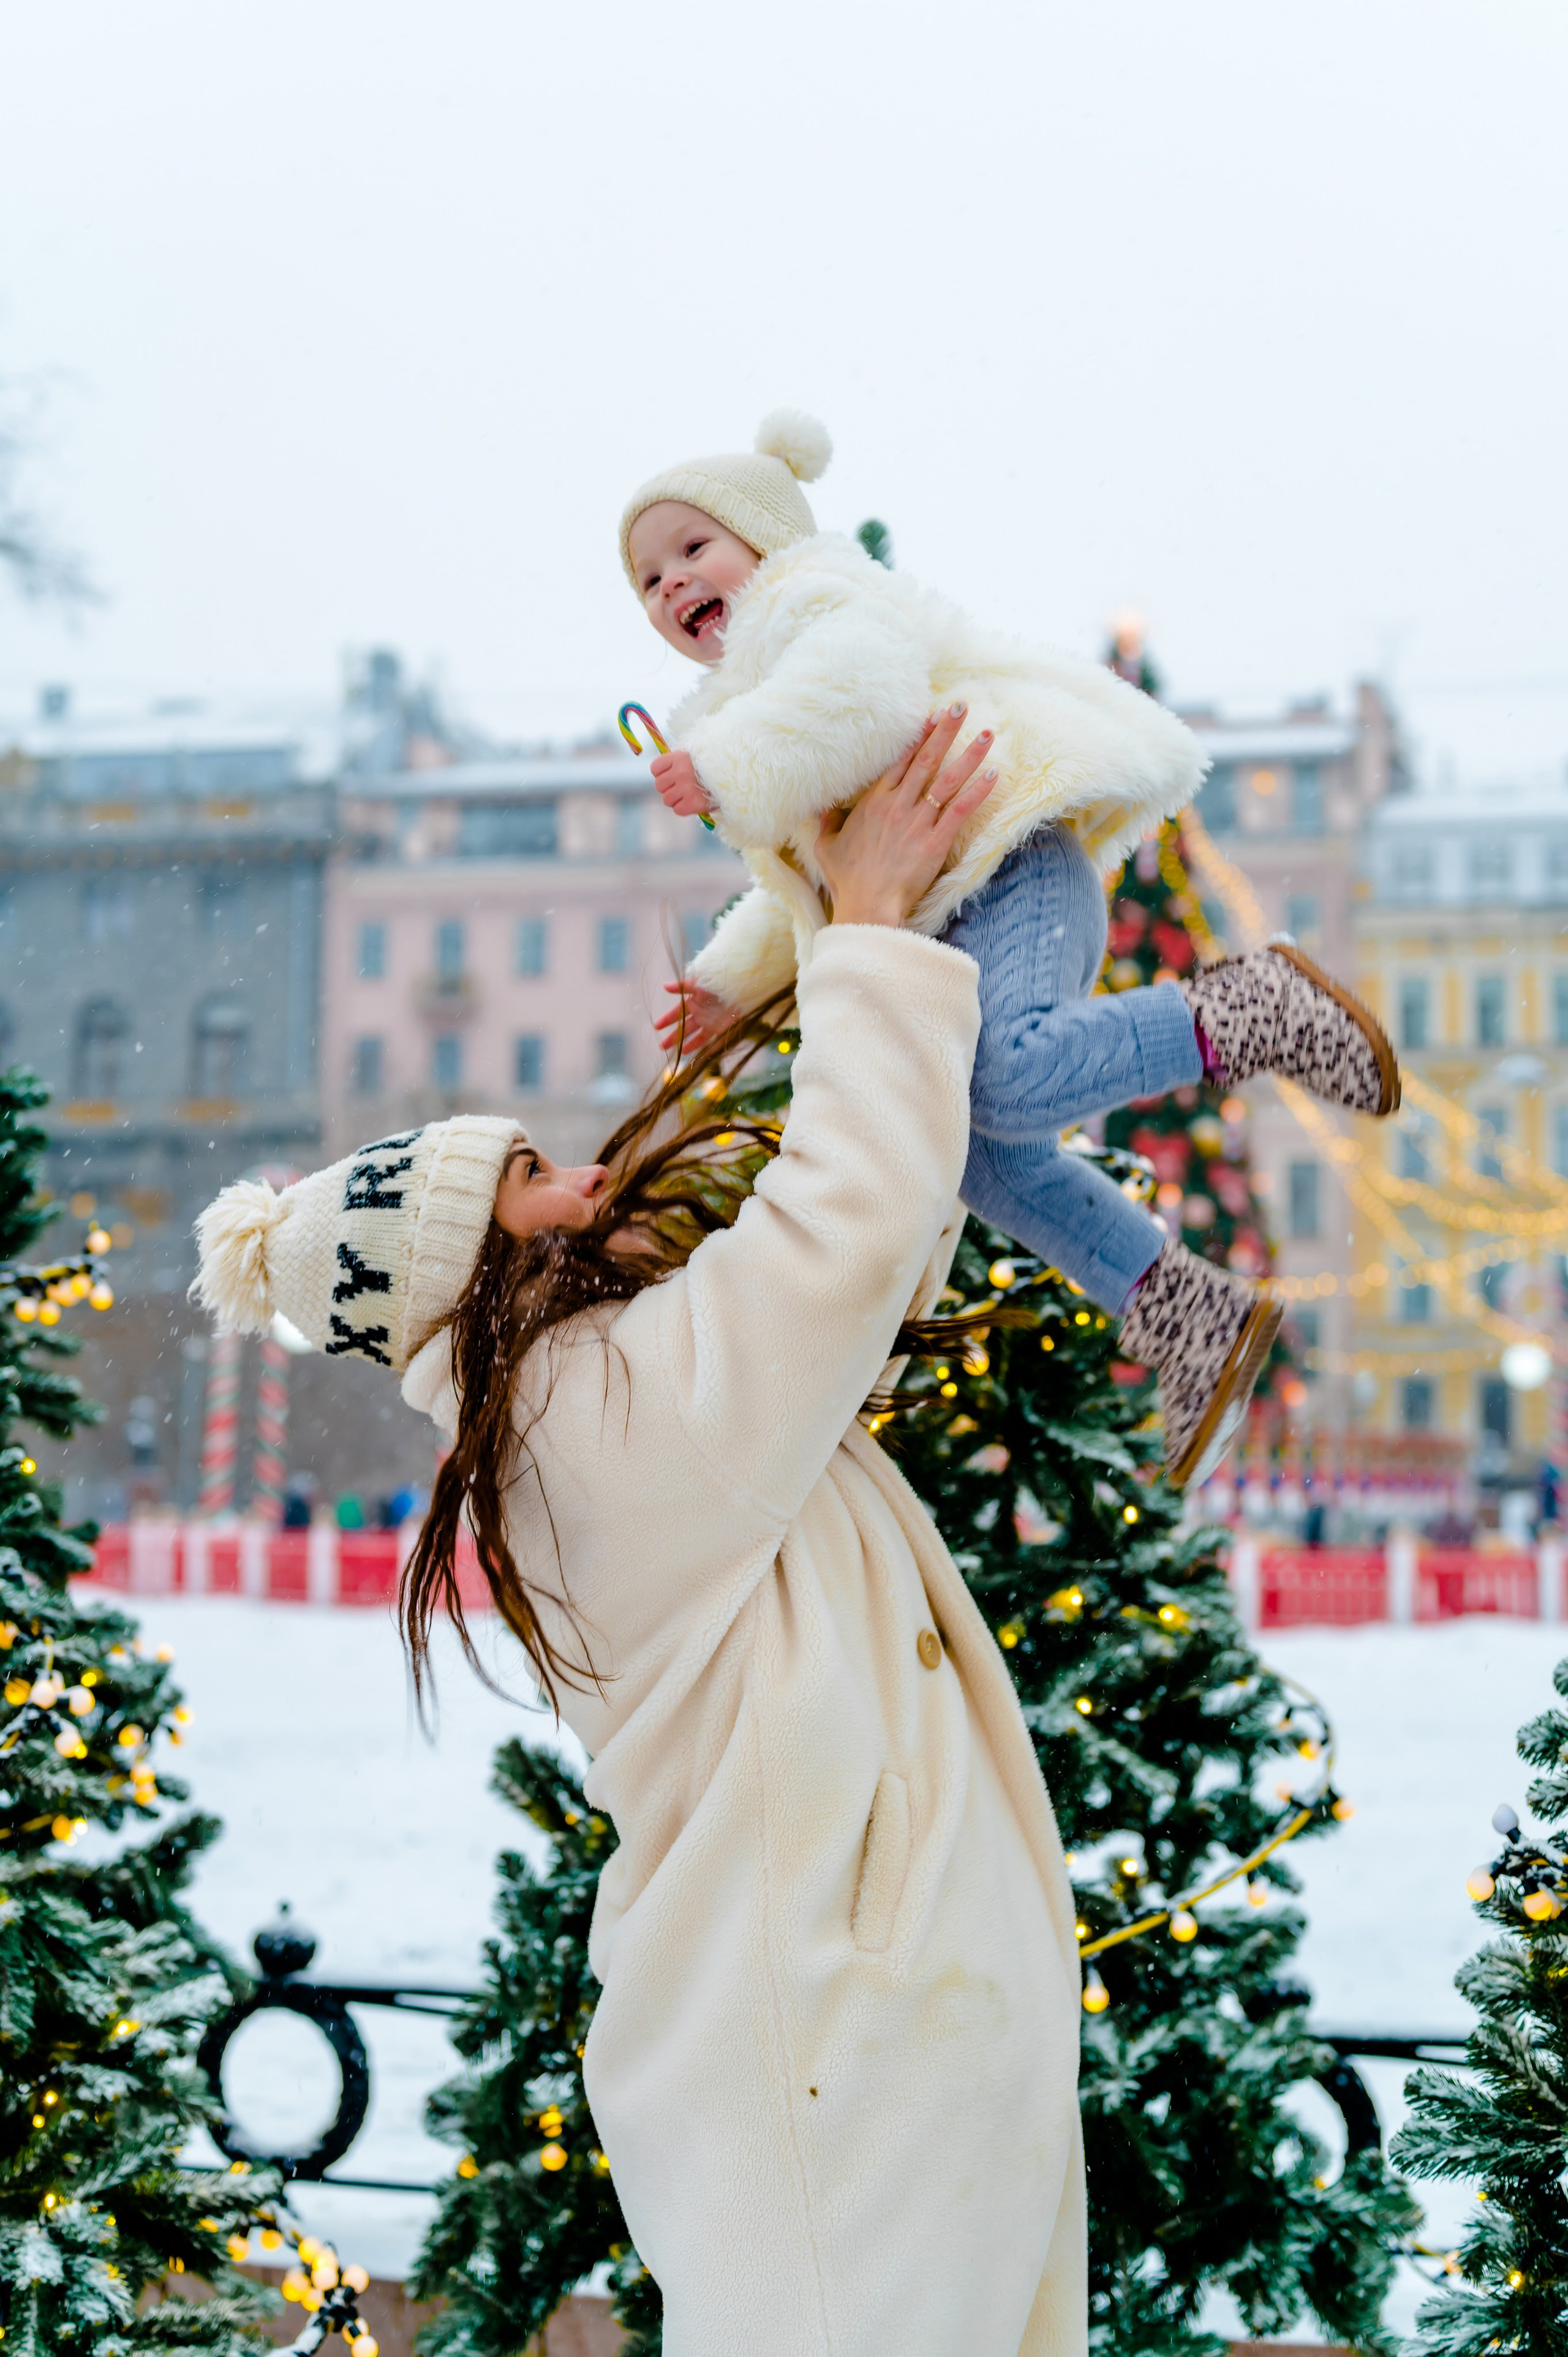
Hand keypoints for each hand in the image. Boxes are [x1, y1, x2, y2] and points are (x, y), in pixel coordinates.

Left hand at [650, 749, 715, 818]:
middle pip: (659, 785)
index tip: (671, 775)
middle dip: (668, 788)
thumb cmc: (714, 766)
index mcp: (679, 757)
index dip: (661, 774)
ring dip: (675, 800)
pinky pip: (678, 810)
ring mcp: (686, 788)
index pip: (655, 768)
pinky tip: (693, 803)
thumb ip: (679, 762)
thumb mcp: (696, 757)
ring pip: (666, 799)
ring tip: (688, 796)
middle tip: (681, 788)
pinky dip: (684, 808)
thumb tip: (663, 772)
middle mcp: (680, 771)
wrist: (735, 776)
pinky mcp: (693, 803)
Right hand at [654, 976, 732, 1059]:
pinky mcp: (720, 1029)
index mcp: (694, 1001)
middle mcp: (700, 1013)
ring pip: (695, 1036)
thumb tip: (664, 986)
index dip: (667, 1019)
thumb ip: (682, 986)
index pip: (677, 1012)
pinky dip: (701, 1047)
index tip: (657, 1027)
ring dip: (686, 1044)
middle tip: (661, 1046)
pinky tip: (693, 1054)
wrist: (742, 989)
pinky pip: (709, 1040)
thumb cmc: (720, 983)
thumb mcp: (700, 982)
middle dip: (673, 1037)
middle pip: (683, 1027)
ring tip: (678, 1053)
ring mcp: (709, 1022)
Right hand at [815, 706, 995, 929]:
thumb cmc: (848, 881)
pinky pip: (961, 811)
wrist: (867, 906)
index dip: (919, 737)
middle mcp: (898, 805)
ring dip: (970, 754)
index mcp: (874, 803)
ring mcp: (918, 822)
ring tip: (988, 733)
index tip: (933, 716)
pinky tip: (993, 774)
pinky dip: (978, 792)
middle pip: (926, 759)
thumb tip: (819, 806)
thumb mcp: (827, 847)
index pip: (901, 761)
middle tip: (961, 706)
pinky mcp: (936, 842)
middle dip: (945, 730)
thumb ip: (826, 822)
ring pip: (948, 780)